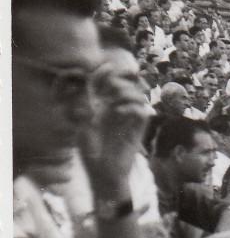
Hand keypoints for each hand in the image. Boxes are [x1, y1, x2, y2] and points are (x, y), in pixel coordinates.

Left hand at [80, 63, 153, 187]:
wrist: (103, 171)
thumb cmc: (89, 150)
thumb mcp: (80, 121)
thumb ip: (84, 101)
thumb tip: (87, 79)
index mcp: (104, 105)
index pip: (110, 82)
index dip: (109, 72)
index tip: (106, 66)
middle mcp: (118, 108)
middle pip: (128, 83)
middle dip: (123, 78)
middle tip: (113, 81)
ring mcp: (129, 117)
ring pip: (137, 94)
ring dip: (126, 92)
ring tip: (114, 98)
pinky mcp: (138, 128)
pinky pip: (141, 111)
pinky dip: (131, 107)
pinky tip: (118, 111)